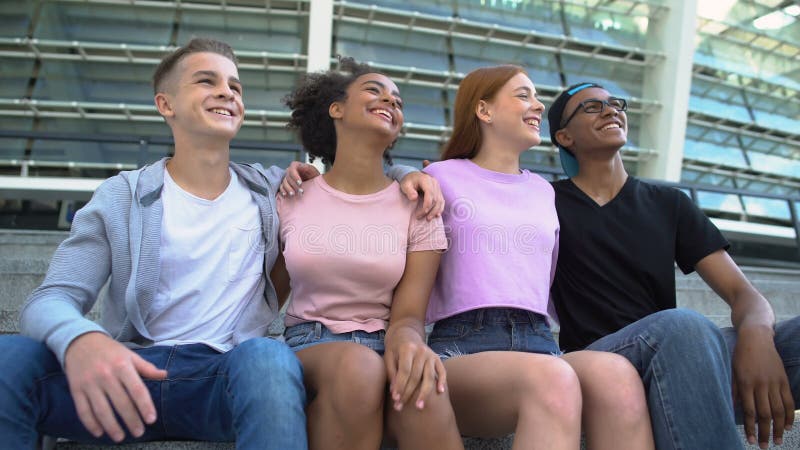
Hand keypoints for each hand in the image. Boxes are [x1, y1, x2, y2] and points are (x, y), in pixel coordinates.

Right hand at [64, 332, 167, 441]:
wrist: (80, 341)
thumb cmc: (110, 350)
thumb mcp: (130, 355)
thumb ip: (146, 368)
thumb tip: (165, 375)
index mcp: (122, 366)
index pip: (137, 390)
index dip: (145, 406)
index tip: (151, 420)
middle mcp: (106, 375)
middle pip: (121, 403)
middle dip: (131, 420)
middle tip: (139, 432)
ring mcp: (89, 384)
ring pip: (102, 410)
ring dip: (111, 426)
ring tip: (120, 437)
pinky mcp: (76, 390)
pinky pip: (83, 410)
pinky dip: (91, 424)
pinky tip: (99, 432)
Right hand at [279, 161, 320, 196]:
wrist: (314, 183)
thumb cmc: (314, 176)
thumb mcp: (313, 170)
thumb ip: (309, 168)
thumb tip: (305, 168)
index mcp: (297, 165)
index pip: (292, 168)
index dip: (295, 176)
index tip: (300, 183)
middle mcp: (291, 171)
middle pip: (288, 177)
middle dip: (294, 185)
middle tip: (301, 191)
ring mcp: (287, 178)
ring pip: (284, 182)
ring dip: (289, 189)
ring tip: (293, 194)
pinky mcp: (286, 184)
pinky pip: (281, 187)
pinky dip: (283, 191)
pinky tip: (286, 194)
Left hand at [384, 329, 445, 410]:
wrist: (406, 334)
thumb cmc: (395, 349)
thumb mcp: (389, 356)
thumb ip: (391, 372)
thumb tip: (394, 392)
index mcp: (407, 349)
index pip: (405, 371)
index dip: (400, 386)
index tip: (395, 399)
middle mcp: (421, 351)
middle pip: (416, 376)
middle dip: (408, 393)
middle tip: (401, 407)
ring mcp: (431, 355)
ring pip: (429, 377)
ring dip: (424, 393)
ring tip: (419, 407)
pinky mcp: (437, 358)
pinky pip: (442, 371)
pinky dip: (442, 381)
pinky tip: (441, 392)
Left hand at [399, 171, 443, 220]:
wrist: (413, 176)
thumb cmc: (408, 181)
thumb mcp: (405, 185)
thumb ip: (409, 191)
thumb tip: (414, 198)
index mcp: (426, 180)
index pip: (430, 193)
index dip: (427, 204)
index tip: (422, 213)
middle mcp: (434, 183)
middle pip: (435, 198)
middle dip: (430, 210)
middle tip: (421, 217)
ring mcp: (438, 187)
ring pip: (440, 201)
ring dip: (435, 211)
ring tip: (429, 219)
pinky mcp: (439, 191)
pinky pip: (442, 201)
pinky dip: (440, 208)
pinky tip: (437, 215)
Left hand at [733, 325, 793, 448]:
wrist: (756, 337)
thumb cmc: (740, 355)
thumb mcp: (731, 371)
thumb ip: (733, 390)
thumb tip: (730, 409)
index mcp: (746, 383)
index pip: (750, 412)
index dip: (751, 428)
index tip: (750, 440)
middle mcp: (761, 384)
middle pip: (765, 414)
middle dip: (765, 433)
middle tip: (764, 446)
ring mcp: (774, 382)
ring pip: (778, 410)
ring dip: (778, 428)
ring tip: (777, 441)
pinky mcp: (783, 379)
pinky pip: (788, 400)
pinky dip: (788, 414)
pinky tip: (787, 426)